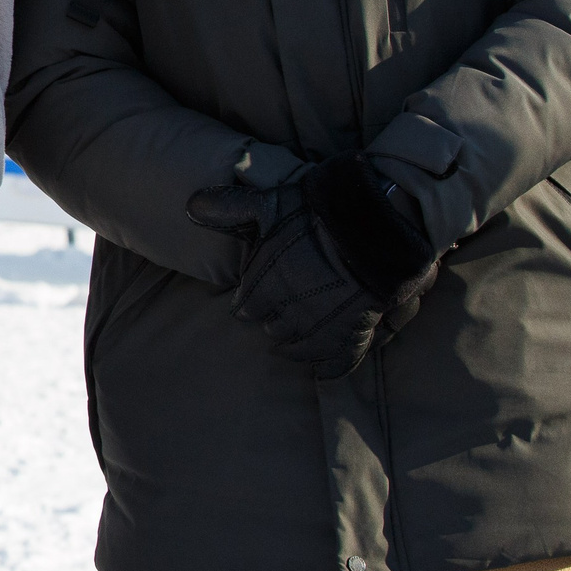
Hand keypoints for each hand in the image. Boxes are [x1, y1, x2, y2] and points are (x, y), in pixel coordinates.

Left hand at [187, 153, 439, 378]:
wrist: (378, 227)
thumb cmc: (318, 215)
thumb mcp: (269, 205)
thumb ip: (229, 209)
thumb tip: (191, 208)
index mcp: (264, 288)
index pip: (246, 309)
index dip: (253, 299)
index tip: (261, 292)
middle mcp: (289, 315)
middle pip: (271, 329)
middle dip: (275, 318)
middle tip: (287, 305)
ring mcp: (322, 331)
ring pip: (298, 349)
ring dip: (297, 340)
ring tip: (304, 326)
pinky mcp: (353, 340)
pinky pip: (334, 366)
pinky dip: (328, 365)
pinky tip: (325, 360)